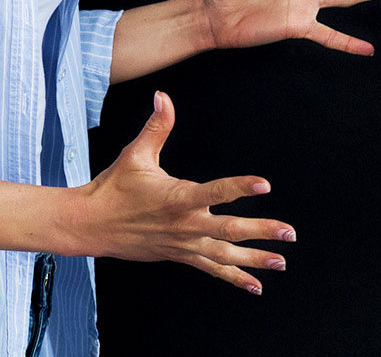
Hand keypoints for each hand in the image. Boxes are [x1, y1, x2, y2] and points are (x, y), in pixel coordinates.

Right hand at [77, 91, 294, 293]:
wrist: (91, 225)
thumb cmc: (114, 187)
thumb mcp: (135, 154)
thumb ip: (156, 126)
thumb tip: (162, 96)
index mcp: (177, 198)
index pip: (215, 192)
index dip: (240, 187)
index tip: (265, 184)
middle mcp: (184, 224)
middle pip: (229, 230)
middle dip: (262, 232)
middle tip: (289, 233)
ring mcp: (183, 244)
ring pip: (224, 255)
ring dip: (255, 259)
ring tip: (281, 263)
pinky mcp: (180, 255)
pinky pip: (211, 268)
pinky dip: (234, 278)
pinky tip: (255, 285)